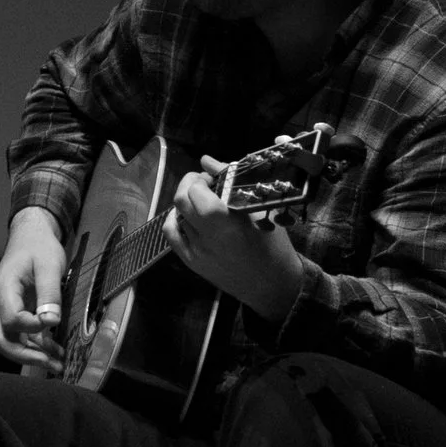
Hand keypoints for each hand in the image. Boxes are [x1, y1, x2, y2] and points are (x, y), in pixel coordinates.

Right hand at [0, 208, 68, 368]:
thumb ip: (49, 294)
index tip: (52, 323)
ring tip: (57, 365)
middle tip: (50, 364)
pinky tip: (53, 352)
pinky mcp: (9, 312)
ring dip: (29, 355)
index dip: (31, 328)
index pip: (11, 320)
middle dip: (24, 356)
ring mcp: (0, 308)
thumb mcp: (49, 266)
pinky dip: (32, 347)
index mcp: (3, 288)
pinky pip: (16, 336)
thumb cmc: (39, 247)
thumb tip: (51, 322)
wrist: (29, 236)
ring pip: (5, 341)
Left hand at [165, 164, 305, 320]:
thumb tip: (207, 160)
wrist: (272, 286)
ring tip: (202, 202)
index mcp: (229, 225)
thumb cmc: (274, 245)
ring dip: (186, 201)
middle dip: (189, 184)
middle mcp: (209, 239)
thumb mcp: (261, 211)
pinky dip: (176, 219)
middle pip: (181, 200)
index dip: (201, 179)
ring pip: (176, 214)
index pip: (197, 192)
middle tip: (204, 184)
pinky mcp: (191, 262)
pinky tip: (189, 216)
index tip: (214, 178)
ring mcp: (197, 252)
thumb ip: (232, 183)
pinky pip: (171, 233)